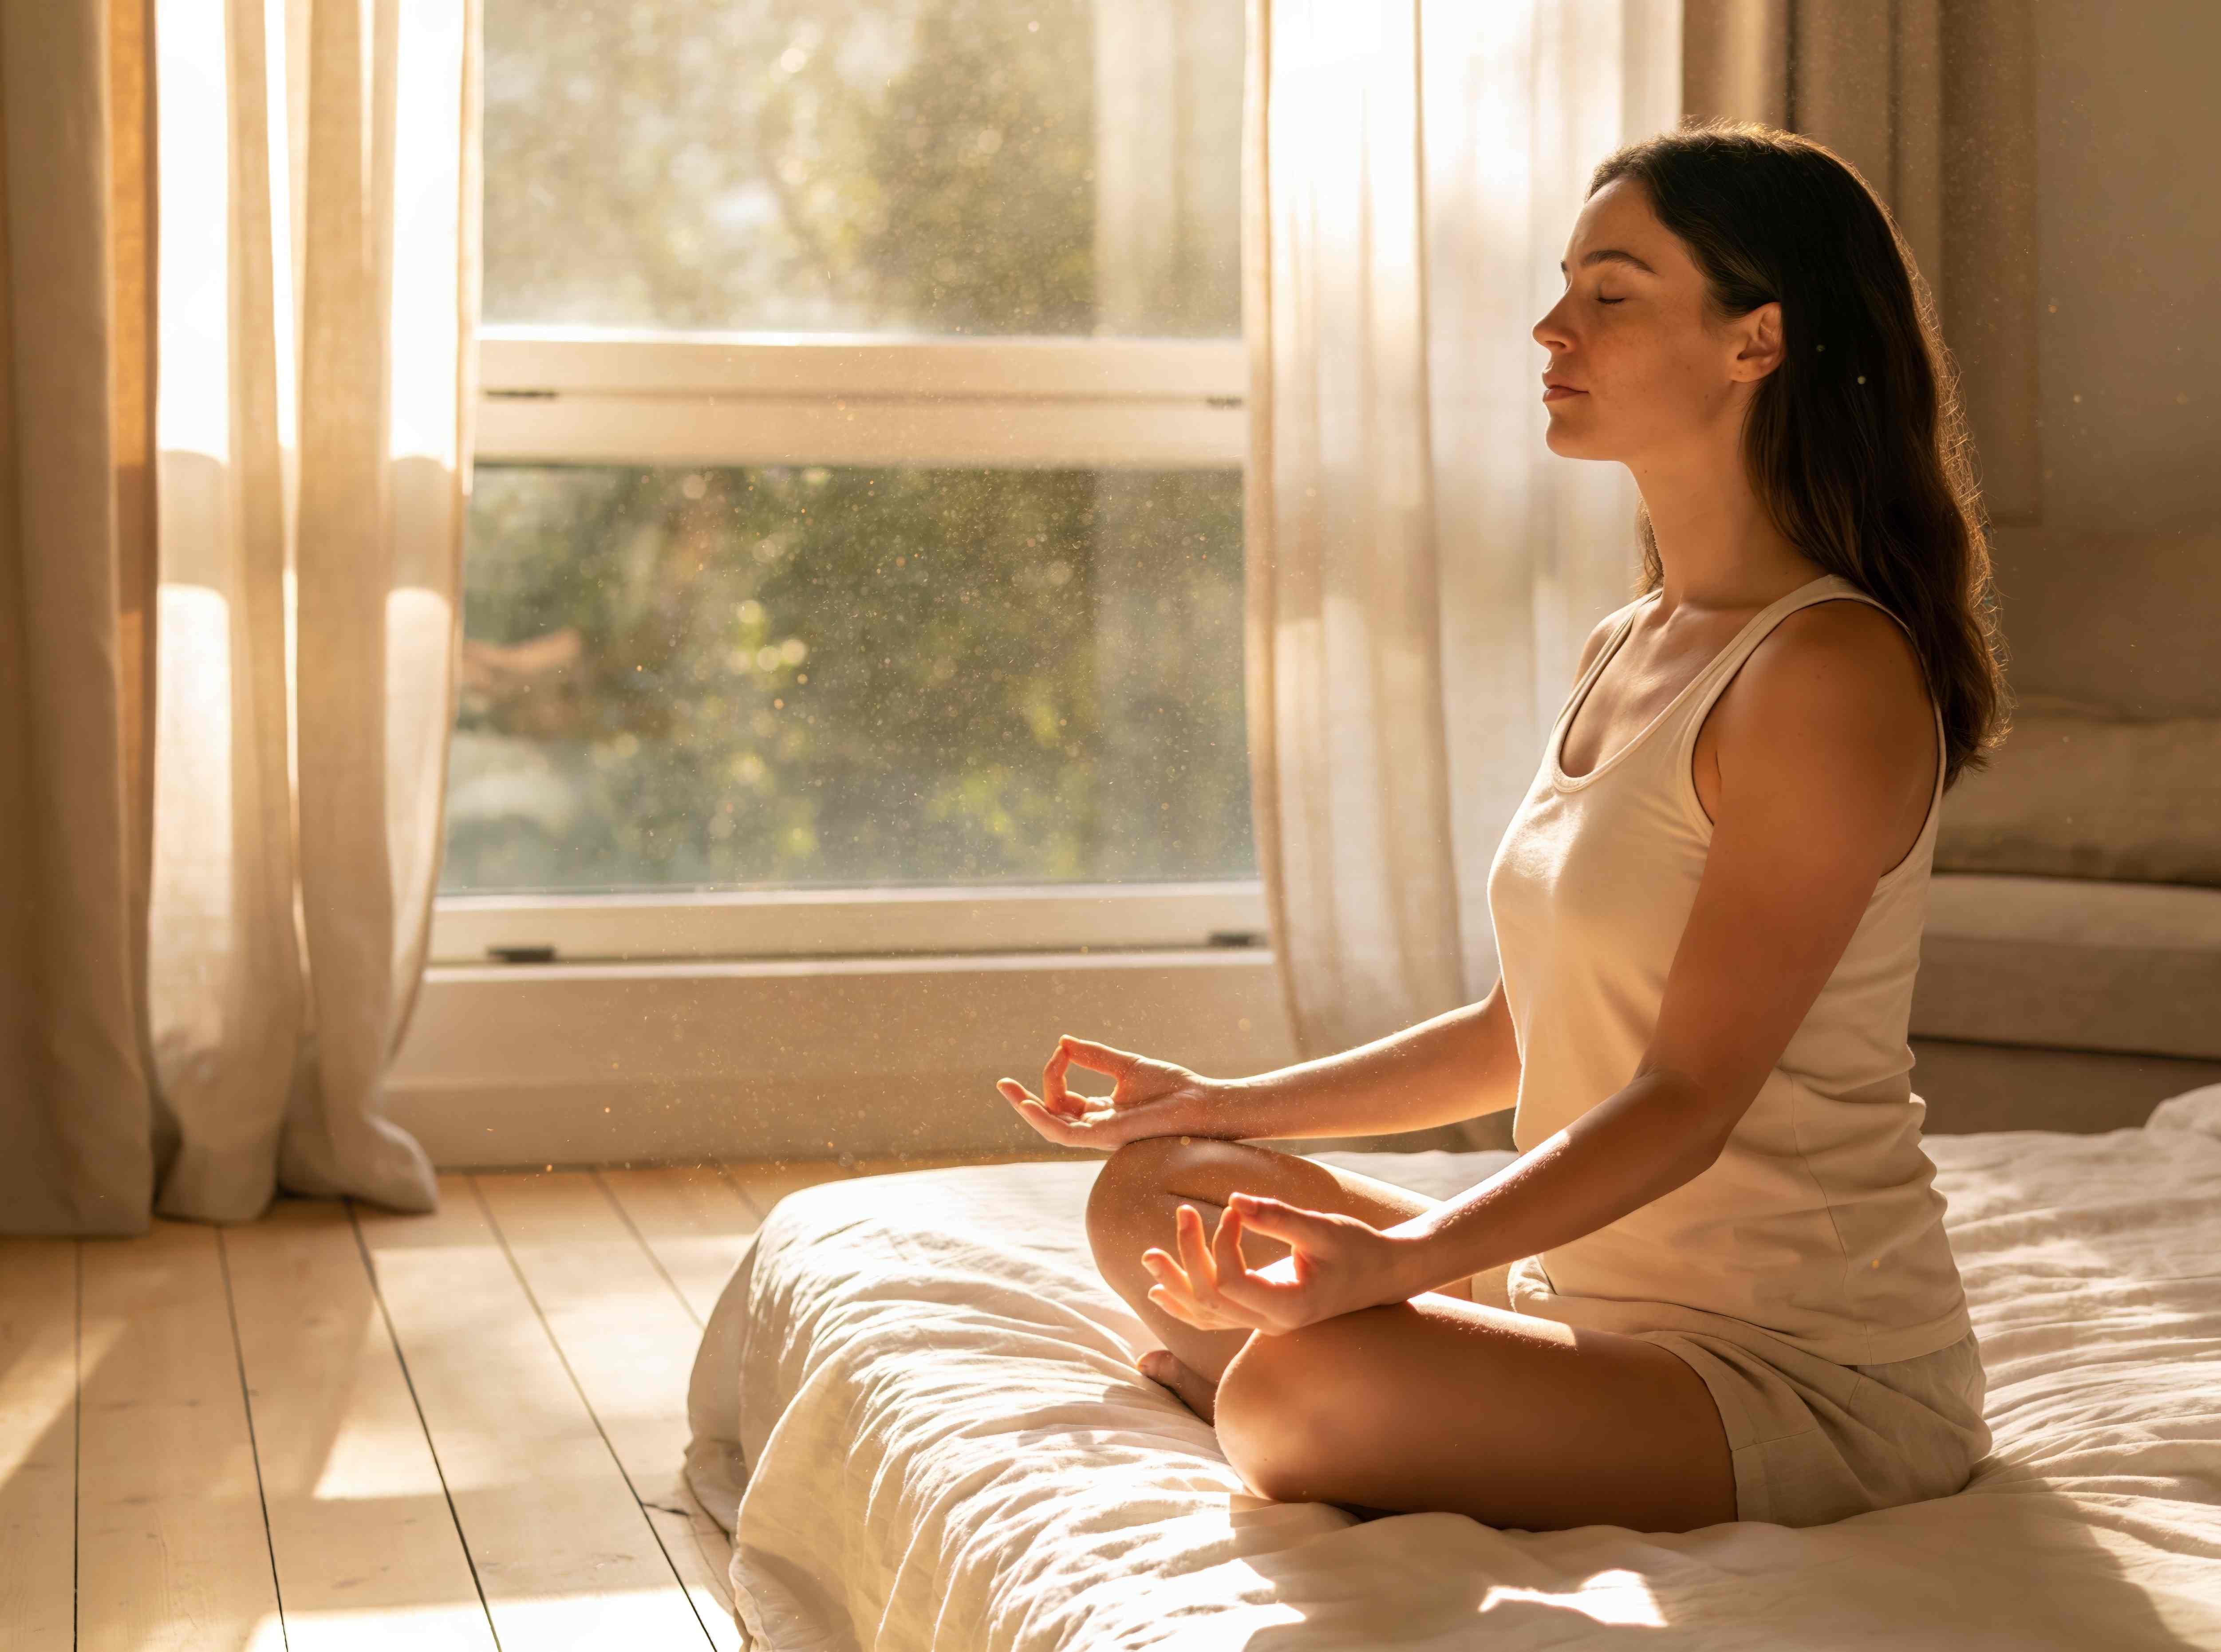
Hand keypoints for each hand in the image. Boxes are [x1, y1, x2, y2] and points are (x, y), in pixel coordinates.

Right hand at [996, 1034, 1224, 1149]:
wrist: (1200, 1102)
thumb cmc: (1172, 1087)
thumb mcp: (1125, 1065)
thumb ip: (1094, 1056)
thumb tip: (1064, 1041)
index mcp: (1102, 1112)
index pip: (1064, 1098)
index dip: (1056, 1072)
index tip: (1063, 1048)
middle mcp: (1097, 1126)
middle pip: (1051, 1116)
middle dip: (1025, 1101)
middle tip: (1003, 1084)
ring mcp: (1100, 1134)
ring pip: (1052, 1127)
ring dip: (1028, 1110)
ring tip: (1008, 1090)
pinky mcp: (1105, 1136)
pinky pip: (1067, 1133)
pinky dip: (1046, 1119)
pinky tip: (1031, 1104)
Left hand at [1141, 1194, 1420, 1335]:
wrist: (1382, 1275)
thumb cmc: (1357, 1248)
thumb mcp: (1322, 1228)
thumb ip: (1278, 1217)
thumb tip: (1233, 1200)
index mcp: (1290, 1306)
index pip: (1232, 1283)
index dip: (1221, 1244)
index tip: (1234, 1211)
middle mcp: (1272, 1324)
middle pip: (1212, 1299)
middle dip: (1188, 1257)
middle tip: (1182, 1213)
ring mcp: (1265, 1324)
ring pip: (1207, 1314)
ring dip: (1176, 1284)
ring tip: (1148, 1258)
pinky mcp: (1261, 1315)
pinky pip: (1215, 1318)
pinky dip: (1185, 1305)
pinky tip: (1161, 1291)